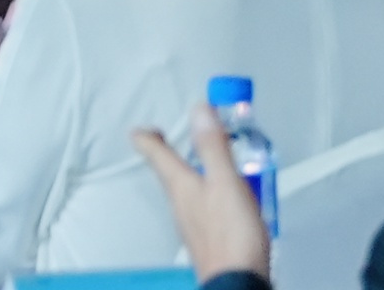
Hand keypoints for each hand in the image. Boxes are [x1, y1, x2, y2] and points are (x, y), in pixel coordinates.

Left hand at [127, 107, 271, 280]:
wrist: (237, 281)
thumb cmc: (231, 237)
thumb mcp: (226, 183)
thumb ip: (213, 148)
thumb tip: (199, 111)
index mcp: (179, 183)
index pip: (153, 151)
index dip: (147, 135)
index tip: (146, 126)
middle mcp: (180, 201)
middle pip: (168, 170)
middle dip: (171, 152)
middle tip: (174, 140)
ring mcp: (193, 220)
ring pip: (186, 188)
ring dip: (192, 172)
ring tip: (205, 163)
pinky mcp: (208, 236)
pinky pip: (204, 206)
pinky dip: (210, 194)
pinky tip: (226, 199)